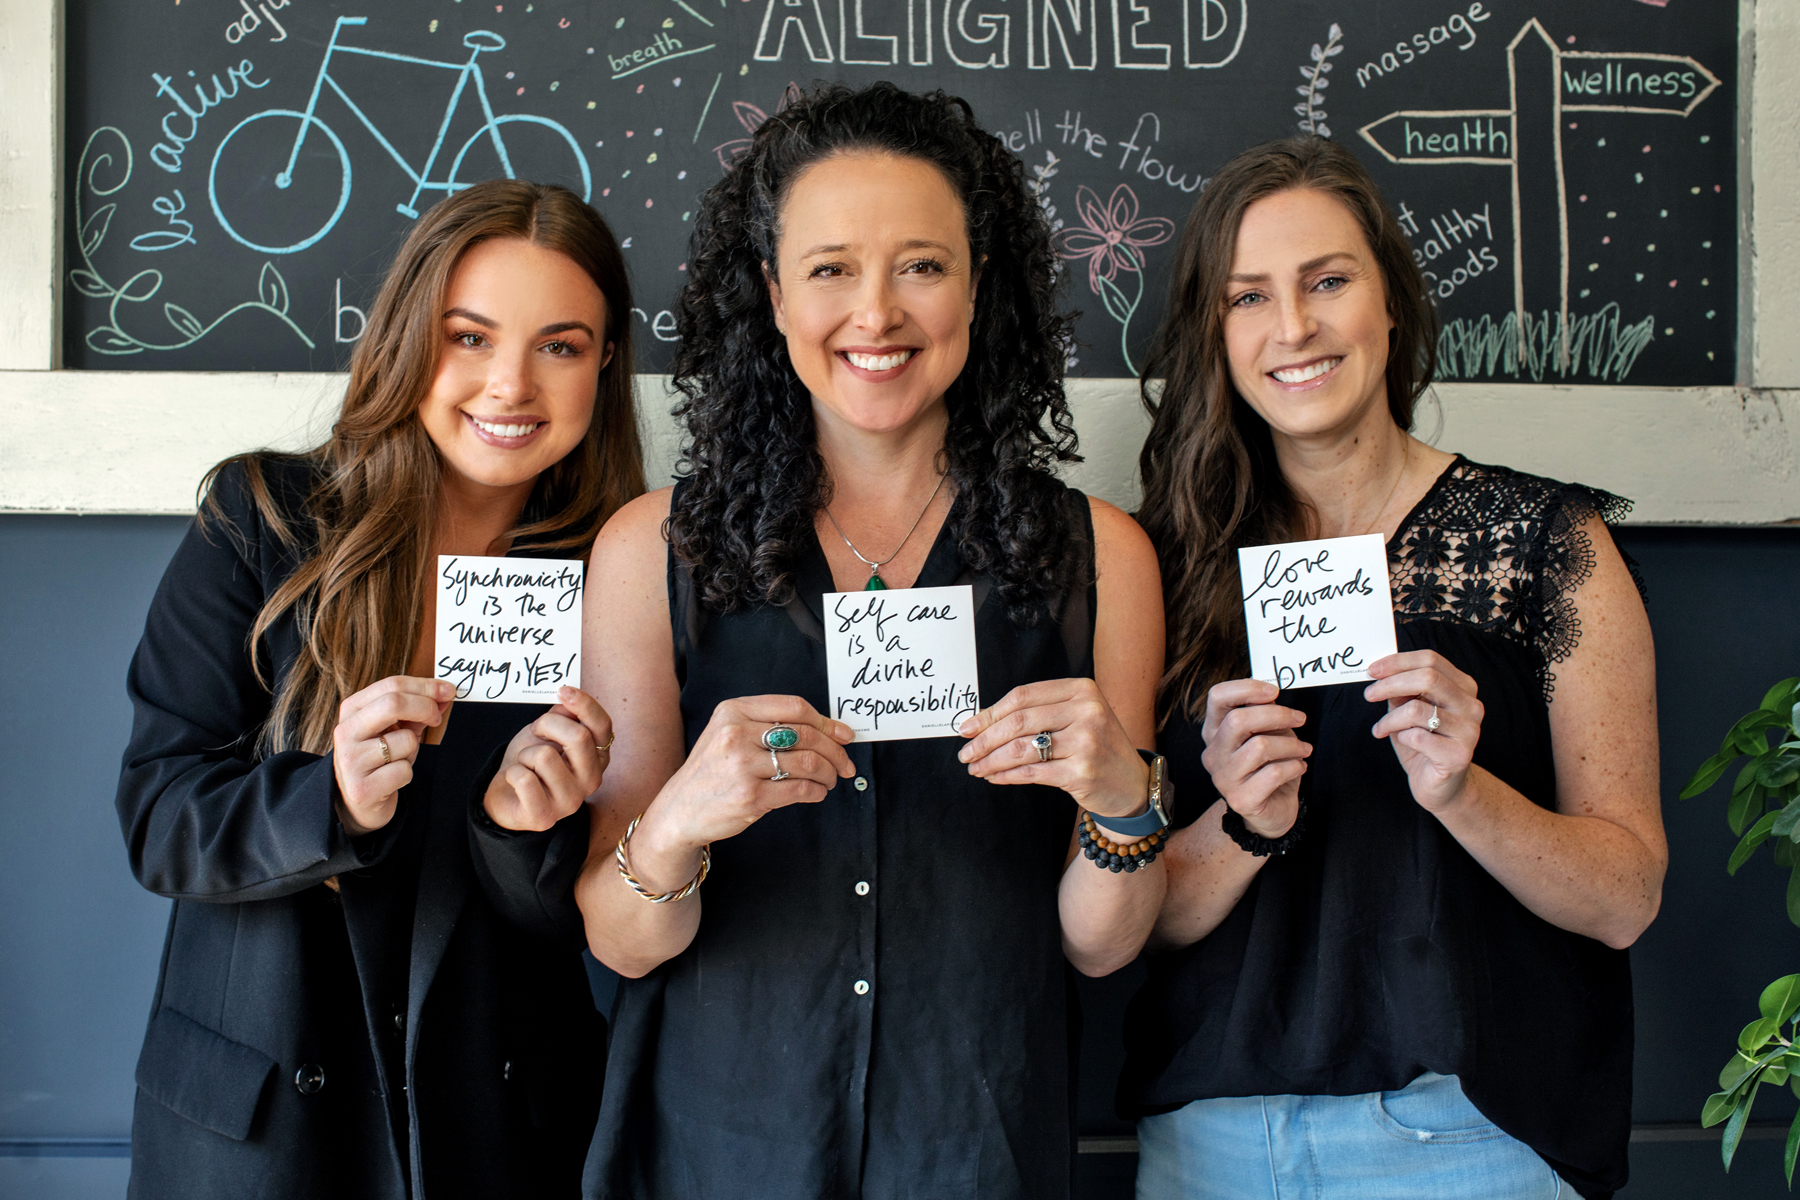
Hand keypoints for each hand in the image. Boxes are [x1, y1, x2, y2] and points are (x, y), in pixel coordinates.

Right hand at [331, 676, 454, 836]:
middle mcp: (346, 732)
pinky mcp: (362, 788)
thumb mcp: (396, 728)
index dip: (425, 686)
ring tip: (398, 759)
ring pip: (405, 740)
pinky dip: (407, 774)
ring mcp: (351, 761)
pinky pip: (404, 771)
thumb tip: (446, 693)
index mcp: (352, 710)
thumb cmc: (381, 758)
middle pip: (393, 703)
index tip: (449, 691)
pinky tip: (392, 779)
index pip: (391, 685)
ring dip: (413, 750)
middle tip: (437, 718)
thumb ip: (417, 709)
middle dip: (425, 707)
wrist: (359, 801)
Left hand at [484, 686, 614, 831]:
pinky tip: (516, 781)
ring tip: (527, 765)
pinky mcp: (544, 817)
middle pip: (578, 737)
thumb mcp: (548, 732)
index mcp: (598, 758)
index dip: (585, 704)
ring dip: (526, 754)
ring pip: (544, 756)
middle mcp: (591, 781)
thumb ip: (563, 716)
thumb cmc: (531, 761)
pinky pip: (523, 779)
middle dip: (547, 725)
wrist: (506, 794)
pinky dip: (512, 773)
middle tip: (537, 733)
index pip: (602, 726)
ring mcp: (570, 802)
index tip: (563, 690)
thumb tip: (569, 697)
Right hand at [626, 696, 855, 890]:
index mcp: (733, 712)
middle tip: (845, 763)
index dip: (826, 721)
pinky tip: (817, 793)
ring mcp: (742, 766)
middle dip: (835, 750)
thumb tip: (829, 729)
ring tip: (831, 779)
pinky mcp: (750, 797)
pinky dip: (816, 791)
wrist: (678, 811)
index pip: (794, 707)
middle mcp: (736, 734)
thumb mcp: (727, 734)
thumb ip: (767, 726)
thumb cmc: (711, 772)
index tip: (843, 734)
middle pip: (805, 734)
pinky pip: (799, 789)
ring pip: (807, 762)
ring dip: (828, 772)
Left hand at [956, 679, 1148, 820]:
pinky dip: (1006, 776)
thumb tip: (981, 720)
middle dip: (984, 738)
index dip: (989, 712)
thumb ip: (1038, 712)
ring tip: (975, 767)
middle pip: (1018, 721)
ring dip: (990, 760)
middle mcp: (1087, 712)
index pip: (1023, 696)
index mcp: (1082, 690)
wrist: (1131, 784)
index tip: (966, 728)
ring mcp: (1086, 742)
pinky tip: (994, 777)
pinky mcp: (1081, 772)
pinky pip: (1031, 772)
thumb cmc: (1096, 747)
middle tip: (965, 752)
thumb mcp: (1076, 718)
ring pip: (1021, 748)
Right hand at [1199, 678, 1309, 838]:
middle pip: (1238, 720)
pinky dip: (1294, 766)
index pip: (1217, 697)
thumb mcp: (1266, 734)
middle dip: (1277, 714)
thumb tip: (1272, 695)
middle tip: (1300, 718)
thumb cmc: (1268, 767)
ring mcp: (1223, 778)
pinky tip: (1299, 767)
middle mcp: (1213, 754)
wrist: (1270, 813)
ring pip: (1260, 747)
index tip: (1274, 691)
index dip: (1246, 688)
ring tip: (1304, 749)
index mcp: (1214, 732)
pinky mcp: (1241, 800)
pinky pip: (1273, 773)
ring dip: (1291, 744)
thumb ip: (1263, 715)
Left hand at [1365, 650, 1482, 812]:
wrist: (1442, 786)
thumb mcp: (1409, 711)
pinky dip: (1399, 737)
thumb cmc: (1424, 744)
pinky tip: (1398, 741)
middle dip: (1390, 684)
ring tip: (1381, 728)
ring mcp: (1469, 730)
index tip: (1372, 670)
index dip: (1398, 662)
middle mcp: (1471, 706)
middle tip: (1368, 694)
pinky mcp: (1459, 755)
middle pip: (1428, 678)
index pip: (1431, 659)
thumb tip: (1380, 672)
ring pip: (1417, 709)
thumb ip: (1402, 691)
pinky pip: (1417, 737)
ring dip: (1389, 719)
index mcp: (1462, 687)